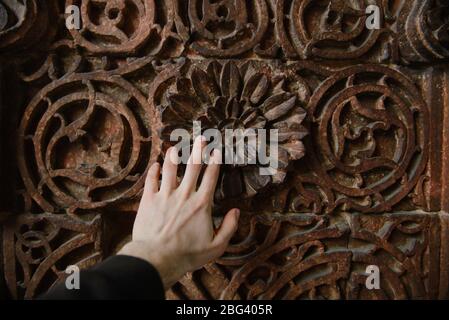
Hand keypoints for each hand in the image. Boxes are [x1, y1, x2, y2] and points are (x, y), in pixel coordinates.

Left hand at [118, 136, 239, 288]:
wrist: (156, 258)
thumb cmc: (187, 254)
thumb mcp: (216, 246)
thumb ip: (229, 227)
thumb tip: (236, 211)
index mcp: (201, 204)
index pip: (210, 177)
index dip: (215, 161)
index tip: (217, 150)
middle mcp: (184, 195)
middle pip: (192, 166)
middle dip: (197, 149)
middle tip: (200, 138)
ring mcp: (165, 195)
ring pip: (170, 169)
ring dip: (173, 156)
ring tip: (175, 146)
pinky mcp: (149, 200)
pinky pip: (151, 180)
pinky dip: (153, 171)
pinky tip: (155, 165)